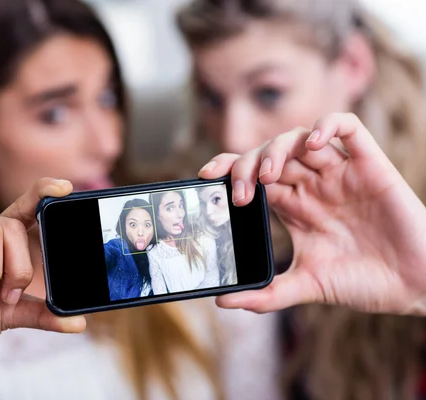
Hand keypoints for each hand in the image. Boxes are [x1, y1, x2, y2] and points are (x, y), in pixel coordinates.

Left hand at [199, 113, 425, 315]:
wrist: (415, 286)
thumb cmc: (365, 282)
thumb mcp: (308, 287)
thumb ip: (267, 295)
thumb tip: (223, 301)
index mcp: (294, 206)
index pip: (253, 175)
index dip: (229, 169)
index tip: (206, 178)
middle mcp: (313, 184)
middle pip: (269, 154)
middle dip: (247, 165)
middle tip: (240, 193)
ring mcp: (340, 172)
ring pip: (300, 138)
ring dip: (277, 149)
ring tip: (269, 177)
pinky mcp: (370, 165)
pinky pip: (348, 128)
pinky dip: (327, 126)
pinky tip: (312, 145)